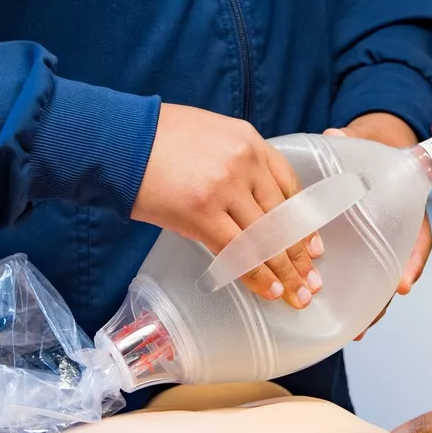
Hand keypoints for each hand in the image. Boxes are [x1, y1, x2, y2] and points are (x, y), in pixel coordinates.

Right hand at [131, 103, 322, 307]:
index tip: (312, 246)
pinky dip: (257, 274)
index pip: (290, 187)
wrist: (119, 138)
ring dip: (283, 272)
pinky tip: (269, 290)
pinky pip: (239, 250)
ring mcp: (226, 187)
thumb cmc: (157, 138)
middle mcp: (245, 162)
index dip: (303, 222)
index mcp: (250, 141)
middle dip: (298, 255)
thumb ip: (235, 163)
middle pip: (283, 217)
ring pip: (266, 237)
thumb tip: (248, 202)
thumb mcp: (210, 136)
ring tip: (296, 296)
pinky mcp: (202, 212)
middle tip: (311, 283)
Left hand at [328, 112, 431, 335]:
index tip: (405, 282)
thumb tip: (335, 134)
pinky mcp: (358, 245)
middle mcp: (395, 229)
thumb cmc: (376, 147)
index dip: (413, 261)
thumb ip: (353, 138)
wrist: (375, 146)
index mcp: (407, 205)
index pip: (417, 236)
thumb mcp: (366, 139)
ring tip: (353, 331)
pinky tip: (337, 316)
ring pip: (379, 278)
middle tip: (367, 323)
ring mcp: (379, 240)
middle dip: (383, 298)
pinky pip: (360, 273)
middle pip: (398, 269)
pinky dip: (352, 295)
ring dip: (368, 306)